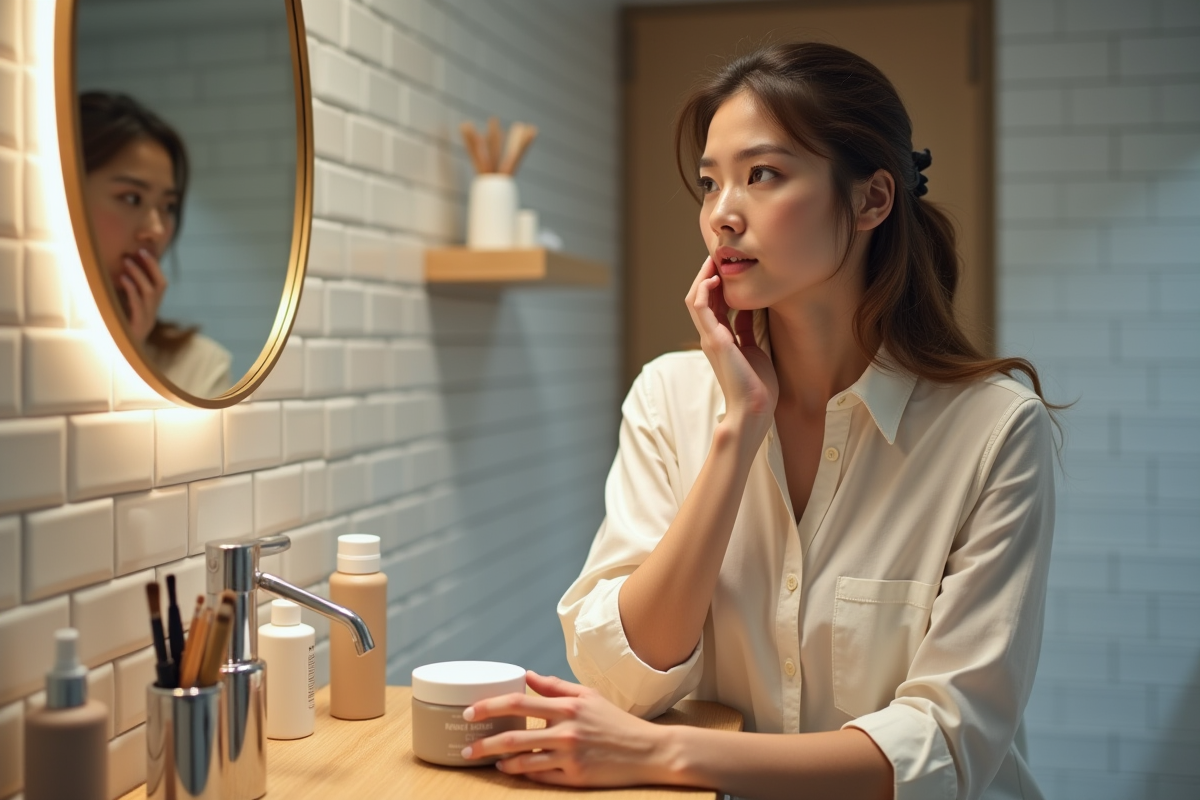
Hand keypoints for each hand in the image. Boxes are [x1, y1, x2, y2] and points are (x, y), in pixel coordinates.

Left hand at [118, 248, 167, 344]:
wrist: (114, 361)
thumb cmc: (113, 335)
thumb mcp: (119, 313)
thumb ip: (120, 298)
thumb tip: (111, 274)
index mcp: (150, 310)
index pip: (160, 284)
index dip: (154, 267)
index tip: (143, 251)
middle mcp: (152, 314)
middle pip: (160, 286)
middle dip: (151, 267)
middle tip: (138, 251)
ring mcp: (146, 321)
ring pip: (150, 293)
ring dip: (139, 275)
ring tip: (127, 262)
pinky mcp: (137, 327)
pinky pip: (138, 305)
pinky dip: (131, 290)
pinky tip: (122, 279)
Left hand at [462, 671, 674, 787]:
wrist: (648, 751)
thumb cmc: (616, 722)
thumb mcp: (588, 696)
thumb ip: (555, 687)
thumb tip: (526, 675)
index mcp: (568, 706)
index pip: (519, 702)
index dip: (490, 706)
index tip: (470, 712)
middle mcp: (567, 730)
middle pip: (515, 735)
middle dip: (485, 742)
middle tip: (467, 746)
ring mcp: (570, 756)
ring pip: (523, 760)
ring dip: (499, 761)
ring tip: (485, 760)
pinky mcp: (576, 777)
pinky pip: (540, 777)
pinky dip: (521, 774)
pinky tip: (510, 770)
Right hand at [684, 257, 777, 440]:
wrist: (755, 408)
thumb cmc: (757, 386)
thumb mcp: (754, 349)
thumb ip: (747, 330)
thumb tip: (750, 311)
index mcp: (721, 339)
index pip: (713, 303)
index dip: (717, 282)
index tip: (726, 265)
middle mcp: (711, 336)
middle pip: (701, 297)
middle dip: (708, 274)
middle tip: (717, 255)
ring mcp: (710, 338)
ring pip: (696, 299)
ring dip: (703, 277)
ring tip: (712, 260)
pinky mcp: (714, 340)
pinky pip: (700, 308)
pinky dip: (704, 290)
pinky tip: (713, 278)